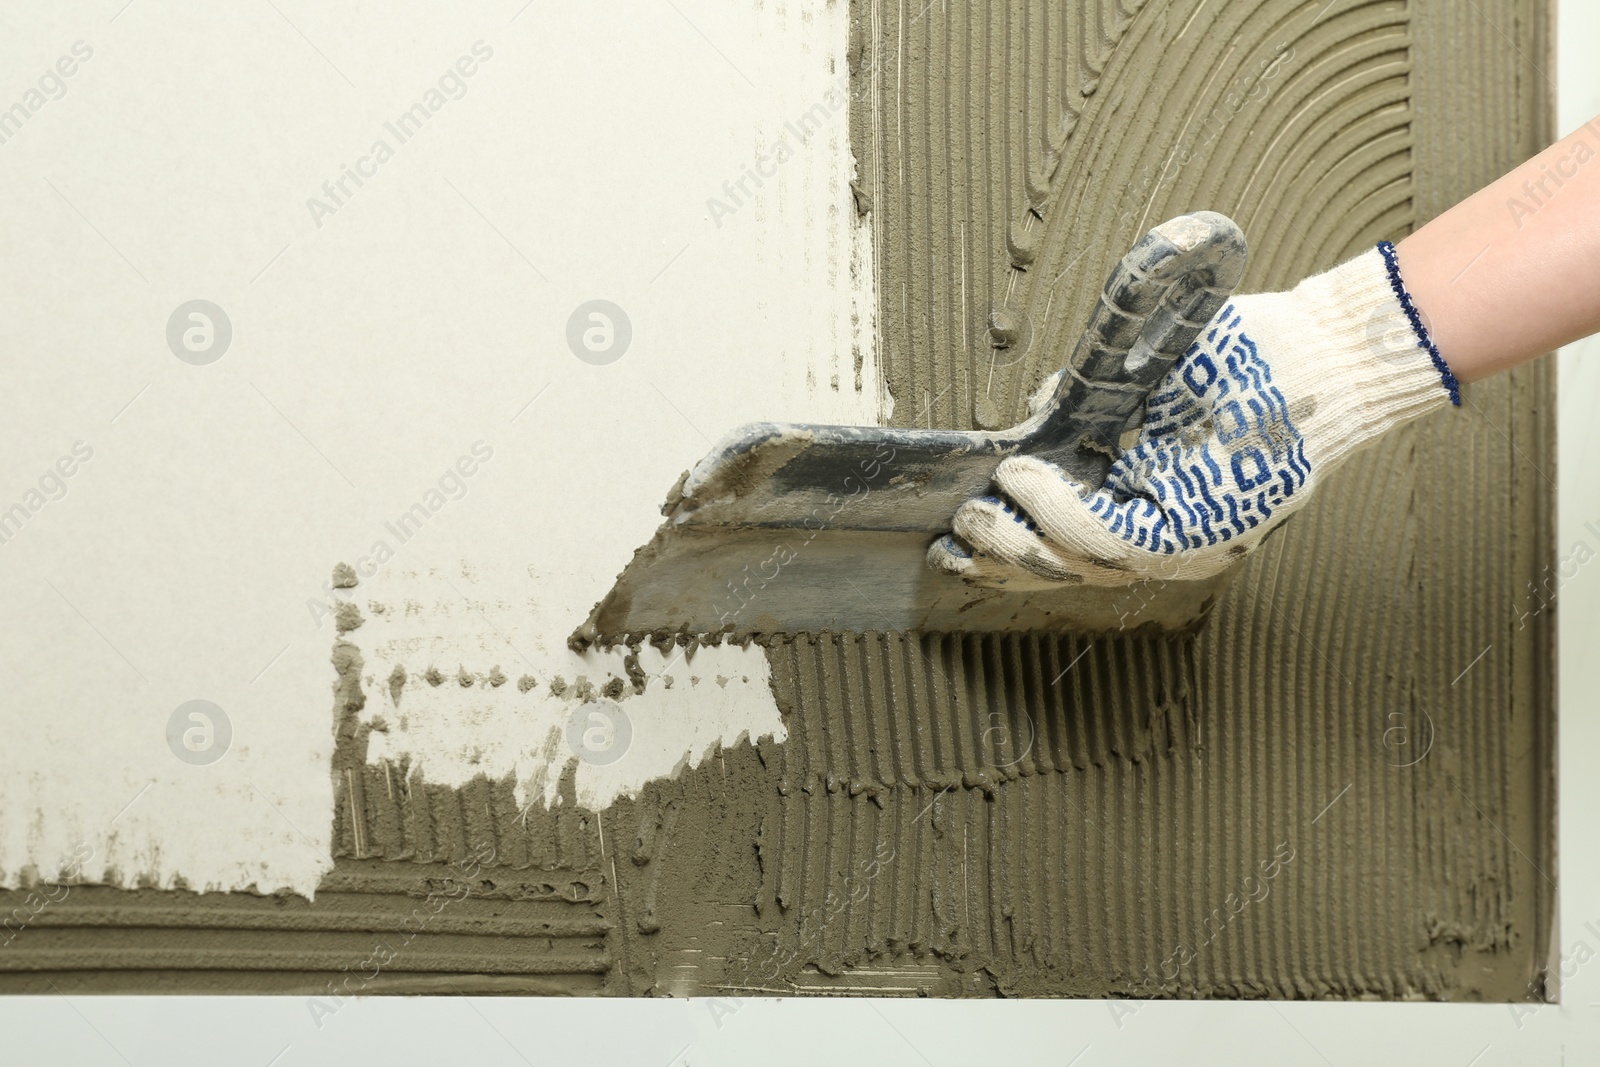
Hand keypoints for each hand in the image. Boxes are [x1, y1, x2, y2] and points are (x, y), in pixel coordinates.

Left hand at [929, 237, 1457, 586]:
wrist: (1325, 367)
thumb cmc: (1266, 366)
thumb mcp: (1184, 377)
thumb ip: (1111, 404)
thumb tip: (1045, 414)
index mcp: (1202, 517)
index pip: (1108, 540)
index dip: (1051, 511)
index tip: (1013, 473)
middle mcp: (1186, 542)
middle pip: (1082, 570)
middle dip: (1014, 550)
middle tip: (967, 518)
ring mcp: (1174, 540)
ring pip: (1079, 573)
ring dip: (1013, 564)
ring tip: (959, 552)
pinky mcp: (1158, 523)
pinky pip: (1090, 554)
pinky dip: (1038, 550)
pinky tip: (992, 551)